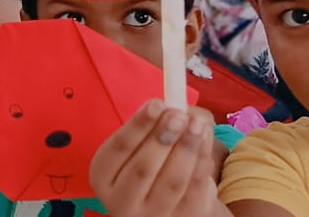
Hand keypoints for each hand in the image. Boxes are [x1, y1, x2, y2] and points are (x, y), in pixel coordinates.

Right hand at [89, 101, 223, 216]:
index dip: (138, 125)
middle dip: (163, 137)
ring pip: (172, 181)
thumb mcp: (138, 148)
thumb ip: (151, 126)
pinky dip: (202, 163)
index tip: (157, 104)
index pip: (117, 149)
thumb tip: (178, 106)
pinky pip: (195, 191)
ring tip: (198, 125)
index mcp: (103, 177)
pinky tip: (205, 142)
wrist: (169, 207)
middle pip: (143, 168)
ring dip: (187, 149)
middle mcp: (122, 201)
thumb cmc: (151, 167)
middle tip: (178, 114)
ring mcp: (153, 216)